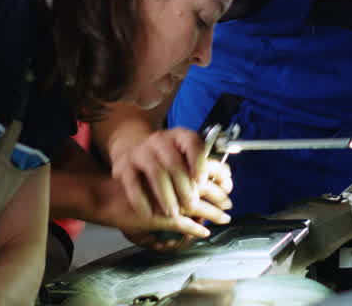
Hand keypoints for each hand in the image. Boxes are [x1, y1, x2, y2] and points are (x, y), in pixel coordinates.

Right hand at [109, 129, 233, 240]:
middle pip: (174, 163)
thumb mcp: (187, 155)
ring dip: (166, 196)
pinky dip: (142, 201)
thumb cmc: (169, 156)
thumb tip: (228, 185)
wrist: (133, 147)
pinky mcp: (123, 166)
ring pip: (155, 173)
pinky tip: (149, 214)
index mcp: (180, 136)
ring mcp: (140, 152)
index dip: (200, 163)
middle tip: (192, 205)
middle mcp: (160, 141)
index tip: (203, 182)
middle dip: (184, 187)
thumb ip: (208, 167)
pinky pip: (133, 184)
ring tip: (173, 213)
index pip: (193, 145)